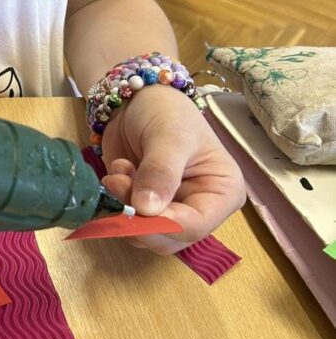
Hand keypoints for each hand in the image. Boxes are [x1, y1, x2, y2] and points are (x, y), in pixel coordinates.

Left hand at [97, 84, 245, 253]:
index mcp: (222, 192)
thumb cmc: (165, 112)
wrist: (135, 100)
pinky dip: (117, 201)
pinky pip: (128, 222)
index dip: (165, 225)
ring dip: (124, 206)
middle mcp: (200, 207)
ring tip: (120, 169)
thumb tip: (148, 210)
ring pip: (146, 234)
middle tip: (117, 183)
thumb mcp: (168, 136)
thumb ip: (160, 172)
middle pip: (170, 237)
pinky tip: (119, 170)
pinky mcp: (146, 209)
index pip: (197, 225)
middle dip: (140, 217)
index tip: (136, 211)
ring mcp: (172, 210)